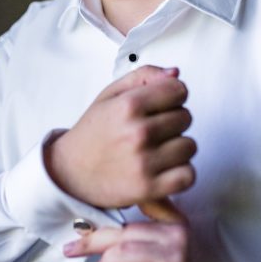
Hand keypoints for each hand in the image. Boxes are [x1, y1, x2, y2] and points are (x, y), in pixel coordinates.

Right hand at [43, 65, 195, 208]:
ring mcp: (144, 162)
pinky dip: (181, 172)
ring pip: (190, 146)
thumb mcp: (110, 95)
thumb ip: (143, 76)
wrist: (70, 172)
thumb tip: (175, 73)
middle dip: (173, 120)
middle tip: (153, 128)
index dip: (173, 95)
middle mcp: (138, 132)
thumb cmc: (93, 132)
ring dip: (178, 147)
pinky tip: (165, 167)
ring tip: (158, 149)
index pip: (179, 90)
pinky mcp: (148, 188)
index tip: (163, 104)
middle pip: (186, 117)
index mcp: (129, 105)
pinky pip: (188, 175)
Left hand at [64, 218, 221, 261]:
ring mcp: (177, 260)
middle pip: (125, 232)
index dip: (106, 212)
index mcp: (175, 221)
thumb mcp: (161, 251)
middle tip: (73, 248)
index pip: (135, 207)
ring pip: (125, 252)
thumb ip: (138, 235)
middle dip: (94, 241)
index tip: (81, 222)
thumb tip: (93, 226)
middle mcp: (179, 236)